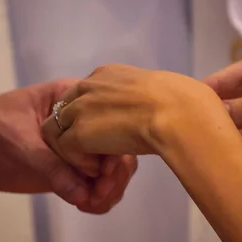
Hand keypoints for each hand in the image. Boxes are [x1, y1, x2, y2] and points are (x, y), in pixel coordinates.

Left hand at [0, 79, 137, 213]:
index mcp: (75, 101)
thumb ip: (51, 165)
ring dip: (108, 191)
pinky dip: (96, 200)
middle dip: (114, 175)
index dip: (115, 149)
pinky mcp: (68, 172)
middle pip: (117, 150)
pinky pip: (92, 187)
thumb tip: (84, 195)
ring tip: (91, 204)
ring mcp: (77, 150)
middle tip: (99, 195)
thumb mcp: (19, 140)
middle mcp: (83, 125)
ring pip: (110, 172)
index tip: (104, 174)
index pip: (109, 122)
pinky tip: (86, 206)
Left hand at [41, 64, 213, 159]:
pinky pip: (64, 150)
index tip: (110, 134)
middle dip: (76, 133)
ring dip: (74, 149)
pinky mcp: (78, 132)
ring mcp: (80, 108)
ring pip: (57, 130)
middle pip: (64, 110)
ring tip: (98, 163)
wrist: (178, 111)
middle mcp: (88, 85)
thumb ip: (146, 97)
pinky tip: (101, 167)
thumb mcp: (160, 90)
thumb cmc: (183, 101)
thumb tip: (166, 104)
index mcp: (107, 74)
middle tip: (99, 153)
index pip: (85, 95)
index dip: (92, 117)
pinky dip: (79, 162)